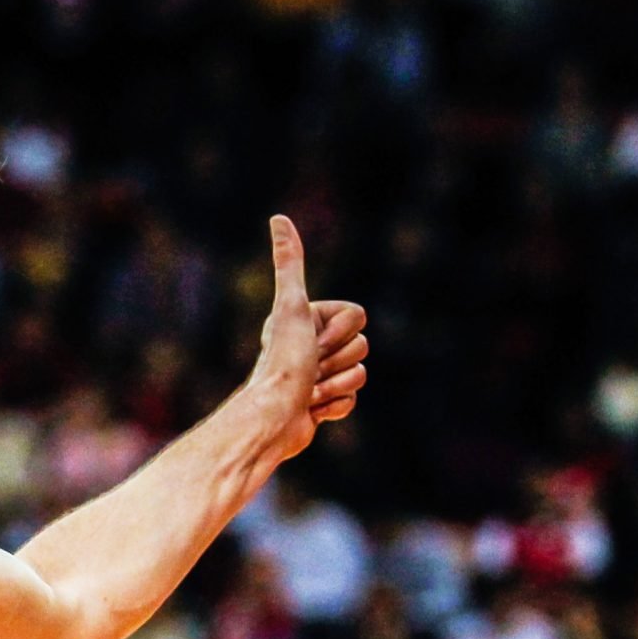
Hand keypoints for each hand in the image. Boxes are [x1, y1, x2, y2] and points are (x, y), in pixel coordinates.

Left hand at [242, 216, 366, 463]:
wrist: (274, 419)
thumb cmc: (283, 362)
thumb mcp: (291, 306)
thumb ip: (289, 263)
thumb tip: (278, 218)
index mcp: (307, 320)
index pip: (358, 317)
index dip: (340, 332)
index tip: (312, 343)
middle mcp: (311, 344)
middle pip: (363, 345)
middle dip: (338, 360)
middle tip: (309, 369)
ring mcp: (319, 374)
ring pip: (360, 373)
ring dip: (337, 384)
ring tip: (308, 391)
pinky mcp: (323, 402)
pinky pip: (353, 399)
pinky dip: (335, 406)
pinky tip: (312, 408)